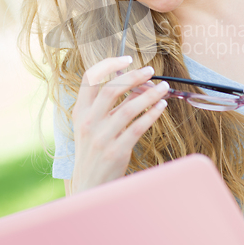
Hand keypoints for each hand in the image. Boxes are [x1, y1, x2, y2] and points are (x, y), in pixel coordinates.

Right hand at [71, 57, 168, 193]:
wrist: (89, 186)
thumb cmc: (93, 152)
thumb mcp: (90, 127)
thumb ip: (106, 106)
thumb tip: (133, 84)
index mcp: (80, 112)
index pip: (89, 78)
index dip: (108, 64)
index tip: (126, 59)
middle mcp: (88, 123)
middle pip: (112, 89)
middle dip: (134, 76)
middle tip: (150, 71)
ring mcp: (102, 137)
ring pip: (129, 107)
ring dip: (150, 94)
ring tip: (163, 88)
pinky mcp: (117, 151)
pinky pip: (139, 127)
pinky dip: (152, 113)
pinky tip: (161, 106)